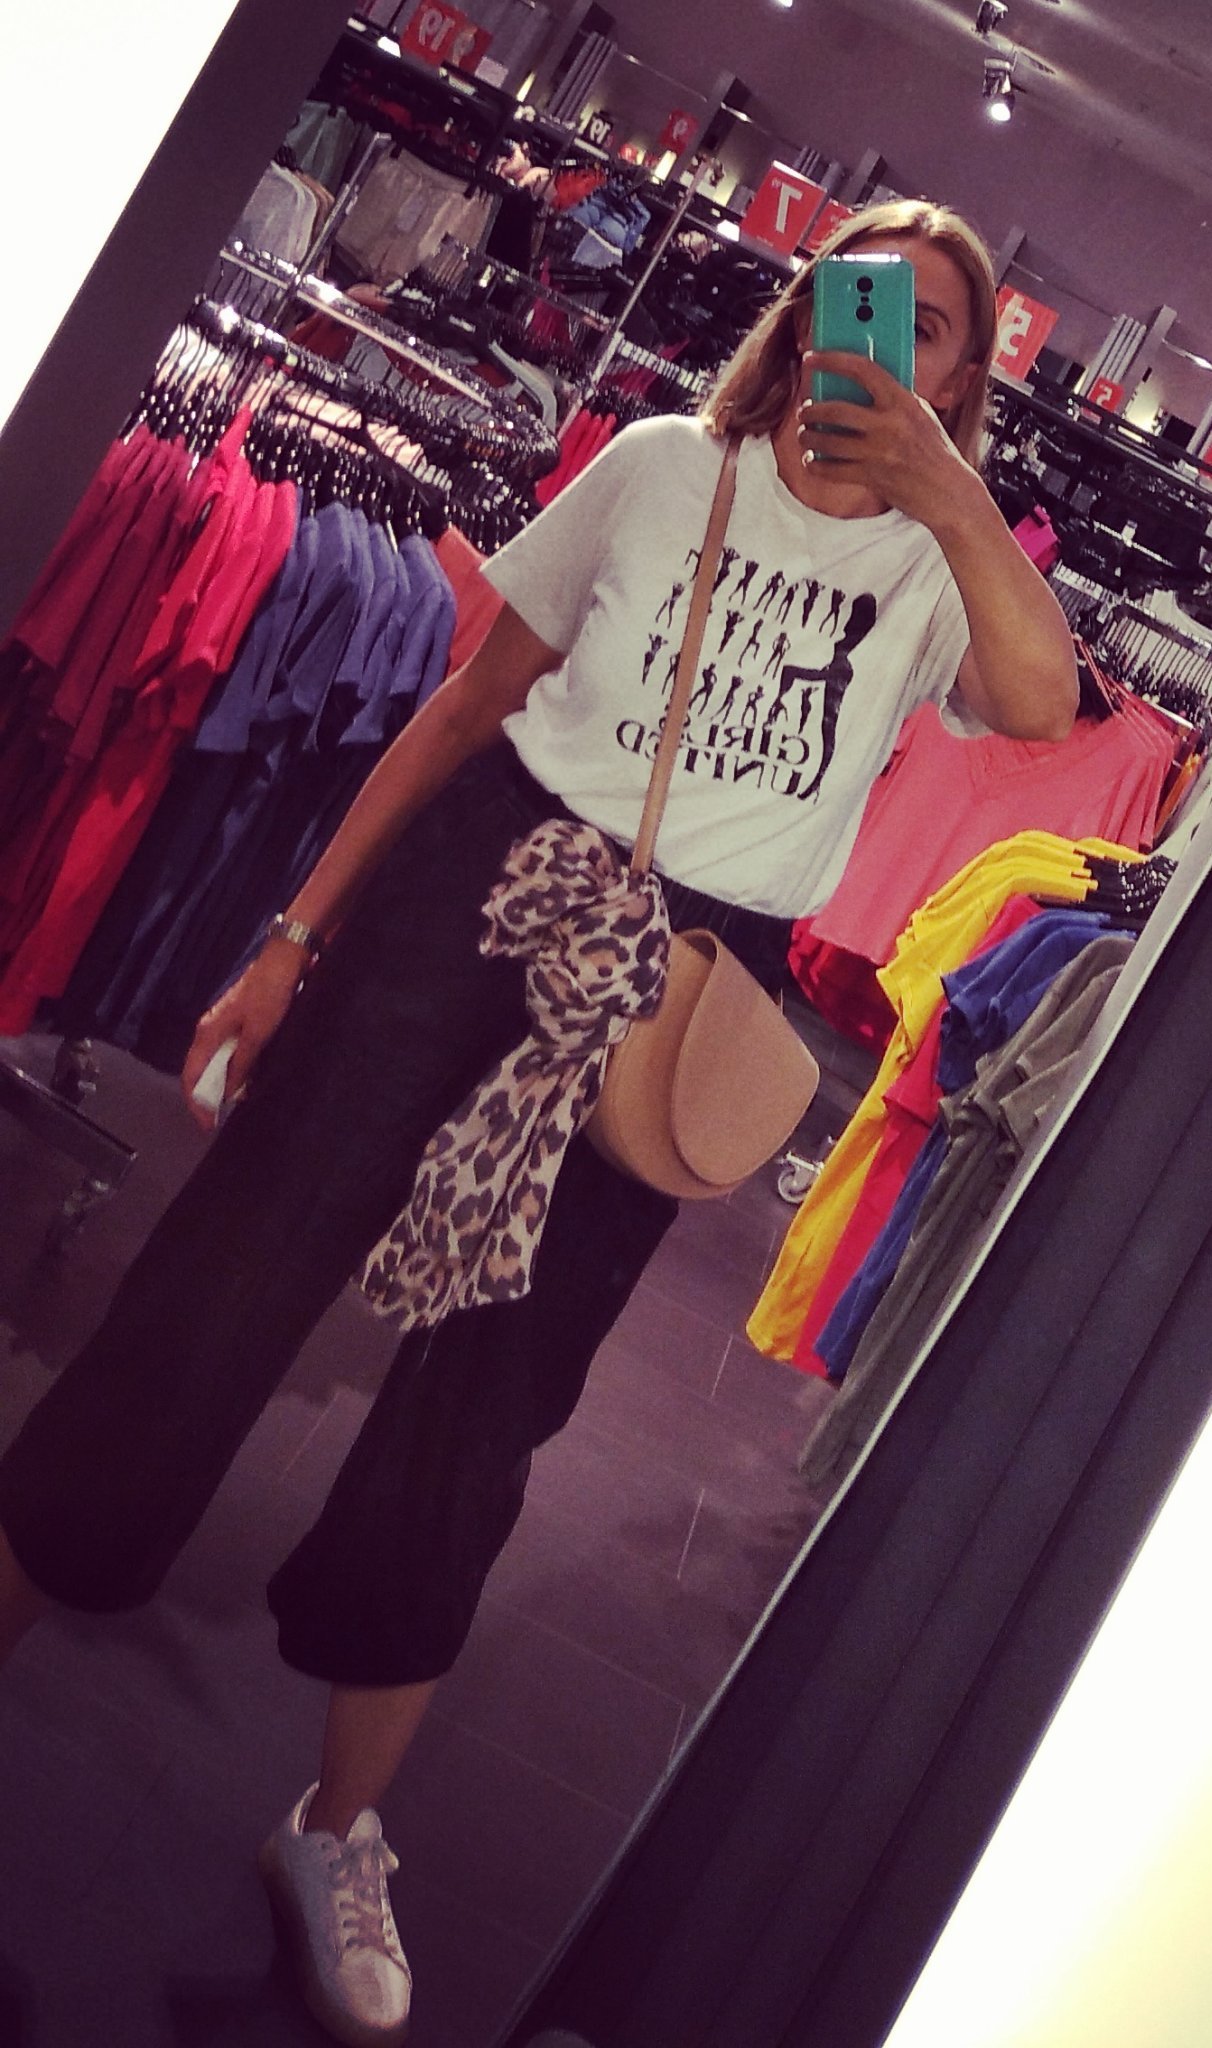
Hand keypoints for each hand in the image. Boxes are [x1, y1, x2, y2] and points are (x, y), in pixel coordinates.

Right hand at [181, 943, 305, 1131]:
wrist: (281, 964)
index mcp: (208, 1033)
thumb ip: (242, 1064)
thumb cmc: (269, 996)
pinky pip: (226, 1055)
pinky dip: (230, 1072)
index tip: (205, 1124)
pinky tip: (242, 1083)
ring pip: (212, 1064)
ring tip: (229, 1107)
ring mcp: (221, 1026)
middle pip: (198, 1071)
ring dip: (218, 1086)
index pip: (191, 1075)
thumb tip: (229, 1092)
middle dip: (204, 1098)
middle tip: (215, 1121)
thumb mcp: (258, 1035)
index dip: (196, 1103)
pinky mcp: (235, 1024)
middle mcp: (208, 1031)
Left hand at [796, 351, 977, 532]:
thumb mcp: (920, 414)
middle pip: (835, 410)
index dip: (832, 360)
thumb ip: (892, 398)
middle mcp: (889, 424)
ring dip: (808, 438)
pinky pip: (830, 470)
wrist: (948, 491)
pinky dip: (816, 466)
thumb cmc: (934, 450)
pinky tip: (813, 461)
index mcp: (903, 401)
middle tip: (805, 411)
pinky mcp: (871, 477)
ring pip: (827, 441)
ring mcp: (878, 452)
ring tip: (805, 436)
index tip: (811, 358)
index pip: (862, 369)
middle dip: (811, 410)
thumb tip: (856, 384)